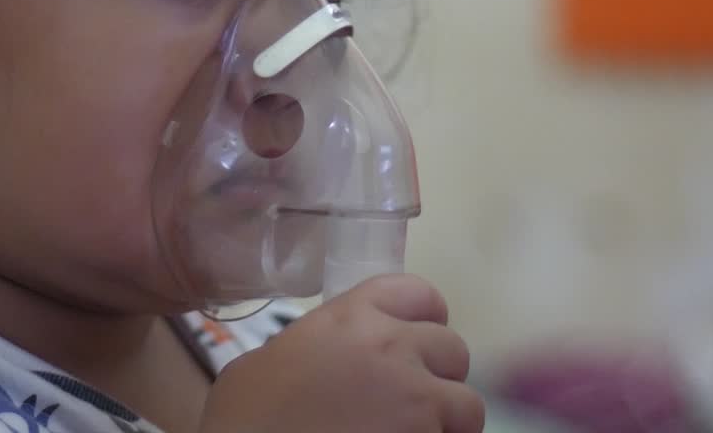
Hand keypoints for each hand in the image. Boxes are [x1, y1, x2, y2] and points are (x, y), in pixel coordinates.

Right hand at [200, 275, 483, 432]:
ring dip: (447, 420)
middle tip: (410, 400)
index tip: (412, 345)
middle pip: (452, 348)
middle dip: (438, 375)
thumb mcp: (266, 360)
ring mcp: (417, 399)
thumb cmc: (245, 416)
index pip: (417, 293)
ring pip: (467, 405)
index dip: (423, 320)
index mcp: (349, 317)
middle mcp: (392, 347)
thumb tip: (325, 358)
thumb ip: (312, 344)